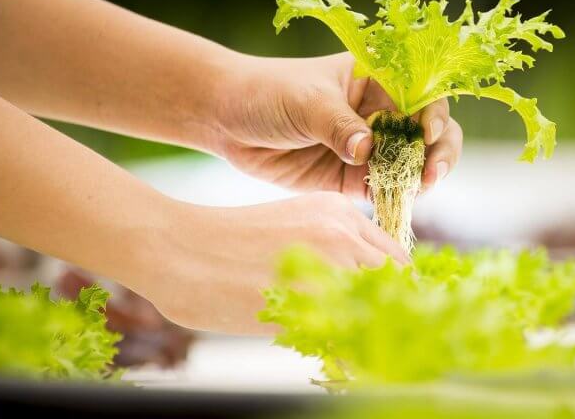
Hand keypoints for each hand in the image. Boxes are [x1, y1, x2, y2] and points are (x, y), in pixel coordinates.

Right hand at [142, 192, 409, 332]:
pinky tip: (334, 362)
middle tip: (379, 341)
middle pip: (397, 284)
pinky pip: (347, 338)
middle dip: (392, 314)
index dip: (397, 292)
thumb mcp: (291, 228)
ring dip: (372, 334)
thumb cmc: (226, 245)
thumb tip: (362, 291)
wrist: (177, 248)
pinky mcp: (306, 300)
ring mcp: (327, 265)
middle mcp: (342, 232)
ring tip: (355, 352)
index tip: (390, 316)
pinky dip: (347, 355)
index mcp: (339, 212)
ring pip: (378, 310)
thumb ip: (330, 250)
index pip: (395, 259)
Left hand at [201, 52, 462, 197]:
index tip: (428, 135)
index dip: (434, 116)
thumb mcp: (306, 102)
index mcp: (377, 79)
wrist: (225, 118)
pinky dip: (394, 198)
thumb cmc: (268, 92)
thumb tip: (368, 150)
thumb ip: (338, 125)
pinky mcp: (351, 177)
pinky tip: (394, 204)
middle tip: (431, 175)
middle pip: (428, 132)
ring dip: (418, 179)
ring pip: (410, 164)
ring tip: (415, 191)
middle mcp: (380, 112)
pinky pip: (383, 189)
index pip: (422, 95)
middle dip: (438, 153)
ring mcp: (369, 146)